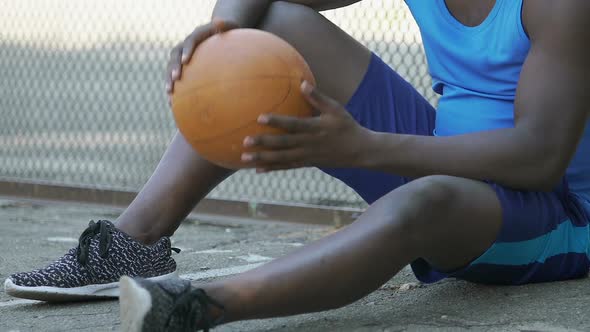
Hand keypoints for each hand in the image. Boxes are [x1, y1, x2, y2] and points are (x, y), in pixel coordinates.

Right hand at [166, 19, 238, 98]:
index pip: (190, 41)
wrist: (222, 39)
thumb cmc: (230, 35)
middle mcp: (186, 45)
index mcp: (197, 36)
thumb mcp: (231, 27)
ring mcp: (182, 57)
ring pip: (171, 67)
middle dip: (173, 67)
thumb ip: (225, 26)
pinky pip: (175, 78)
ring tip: (169, 92)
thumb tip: (218, 22)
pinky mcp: (182, 68)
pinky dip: (174, 90)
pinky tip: (172, 104)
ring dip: (169, 79)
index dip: (186, 50)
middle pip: (175, 55)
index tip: (185, 61)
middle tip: (175, 78)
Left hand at [242, 81, 369, 171]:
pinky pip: (287, 166)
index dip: (277, 122)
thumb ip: (318, 97)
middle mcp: (309, 144)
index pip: (293, 125)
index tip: (260, 118)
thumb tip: (302, 83)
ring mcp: (307, 156)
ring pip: (282, 158)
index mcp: (315, 128)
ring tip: (244, 158)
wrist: (360, 151)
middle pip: (283, 144)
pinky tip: (257, 169)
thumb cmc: (347, 126)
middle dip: (264, 143)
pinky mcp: (307, 163)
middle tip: (245, 141)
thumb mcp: (336, 109)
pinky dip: (273, 168)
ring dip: (263, 158)